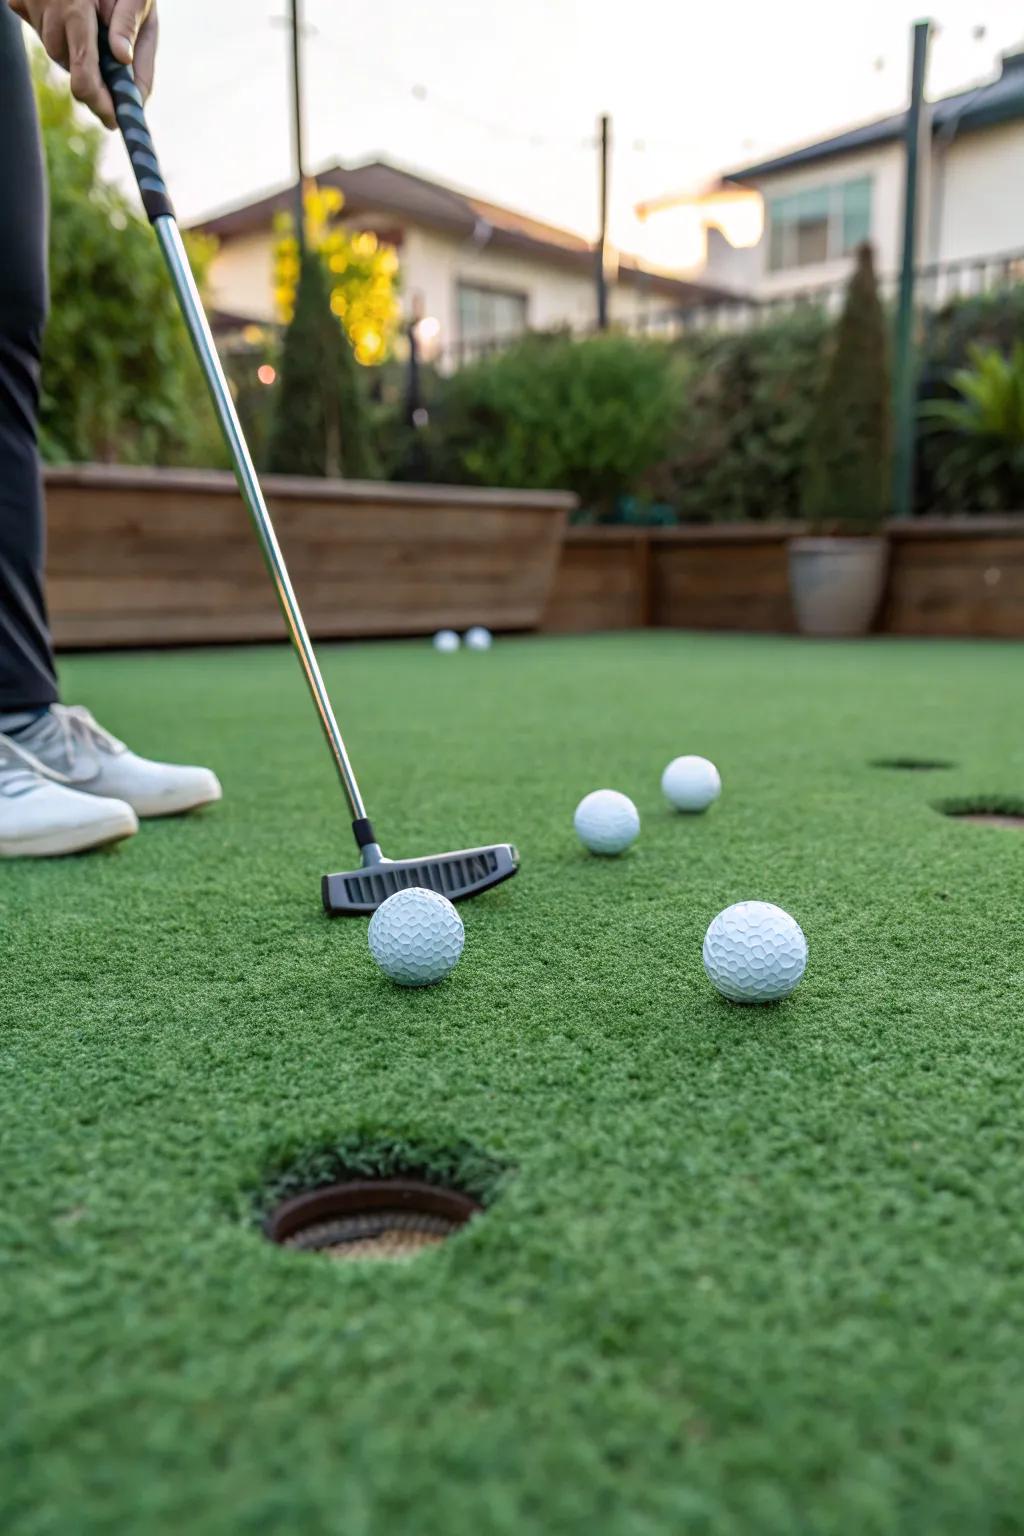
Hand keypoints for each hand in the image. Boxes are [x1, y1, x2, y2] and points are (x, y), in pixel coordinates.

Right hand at [8, 0, 157, 126]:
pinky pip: (45, 33)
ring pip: (59, 52)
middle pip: (70, 67)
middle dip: (95, 73)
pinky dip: (64, 31)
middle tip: (115, 68)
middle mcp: (46, 10)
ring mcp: (29, 6)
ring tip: (93, 17)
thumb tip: (131, 82)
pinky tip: (75, 7)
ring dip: (80, 50)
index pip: (82, 72)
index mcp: (75, 9)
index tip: (113, 120)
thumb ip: (133, 33)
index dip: (99, 102)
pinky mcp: (19, 3)